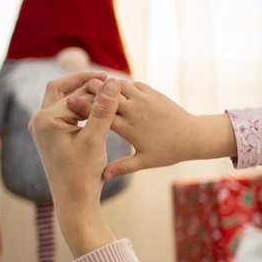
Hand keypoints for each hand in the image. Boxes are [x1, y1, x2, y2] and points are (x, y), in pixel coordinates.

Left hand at [29, 75, 120, 257]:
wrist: (74, 202)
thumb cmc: (83, 175)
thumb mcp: (95, 141)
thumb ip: (103, 110)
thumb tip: (112, 82)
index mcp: (46, 120)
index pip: (76, 95)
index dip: (98, 90)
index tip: (120, 84)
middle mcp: (39, 120)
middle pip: (64, 90)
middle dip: (86, 84)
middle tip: (109, 79)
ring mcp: (43, 127)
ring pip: (63, 98)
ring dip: (82, 93)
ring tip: (105, 90)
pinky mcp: (50, 134)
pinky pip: (65, 111)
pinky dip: (80, 106)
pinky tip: (98, 108)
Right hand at [52, 73, 235, 178]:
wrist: (194, 137)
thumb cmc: (168, 152)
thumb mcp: (145, 162)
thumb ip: (122, 167)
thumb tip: (101, 177)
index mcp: (129, 128)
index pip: (100, 115)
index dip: (82, 108)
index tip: (67, 104)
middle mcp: (135, 111)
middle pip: (106, 95)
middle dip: (90, 90)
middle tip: (77, 89)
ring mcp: (145, 99)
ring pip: (119, 84)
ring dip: (107, 85)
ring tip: (95, 87)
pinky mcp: (153, 93)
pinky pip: (134, 84)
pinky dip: (123, 85)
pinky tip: (116, 89)